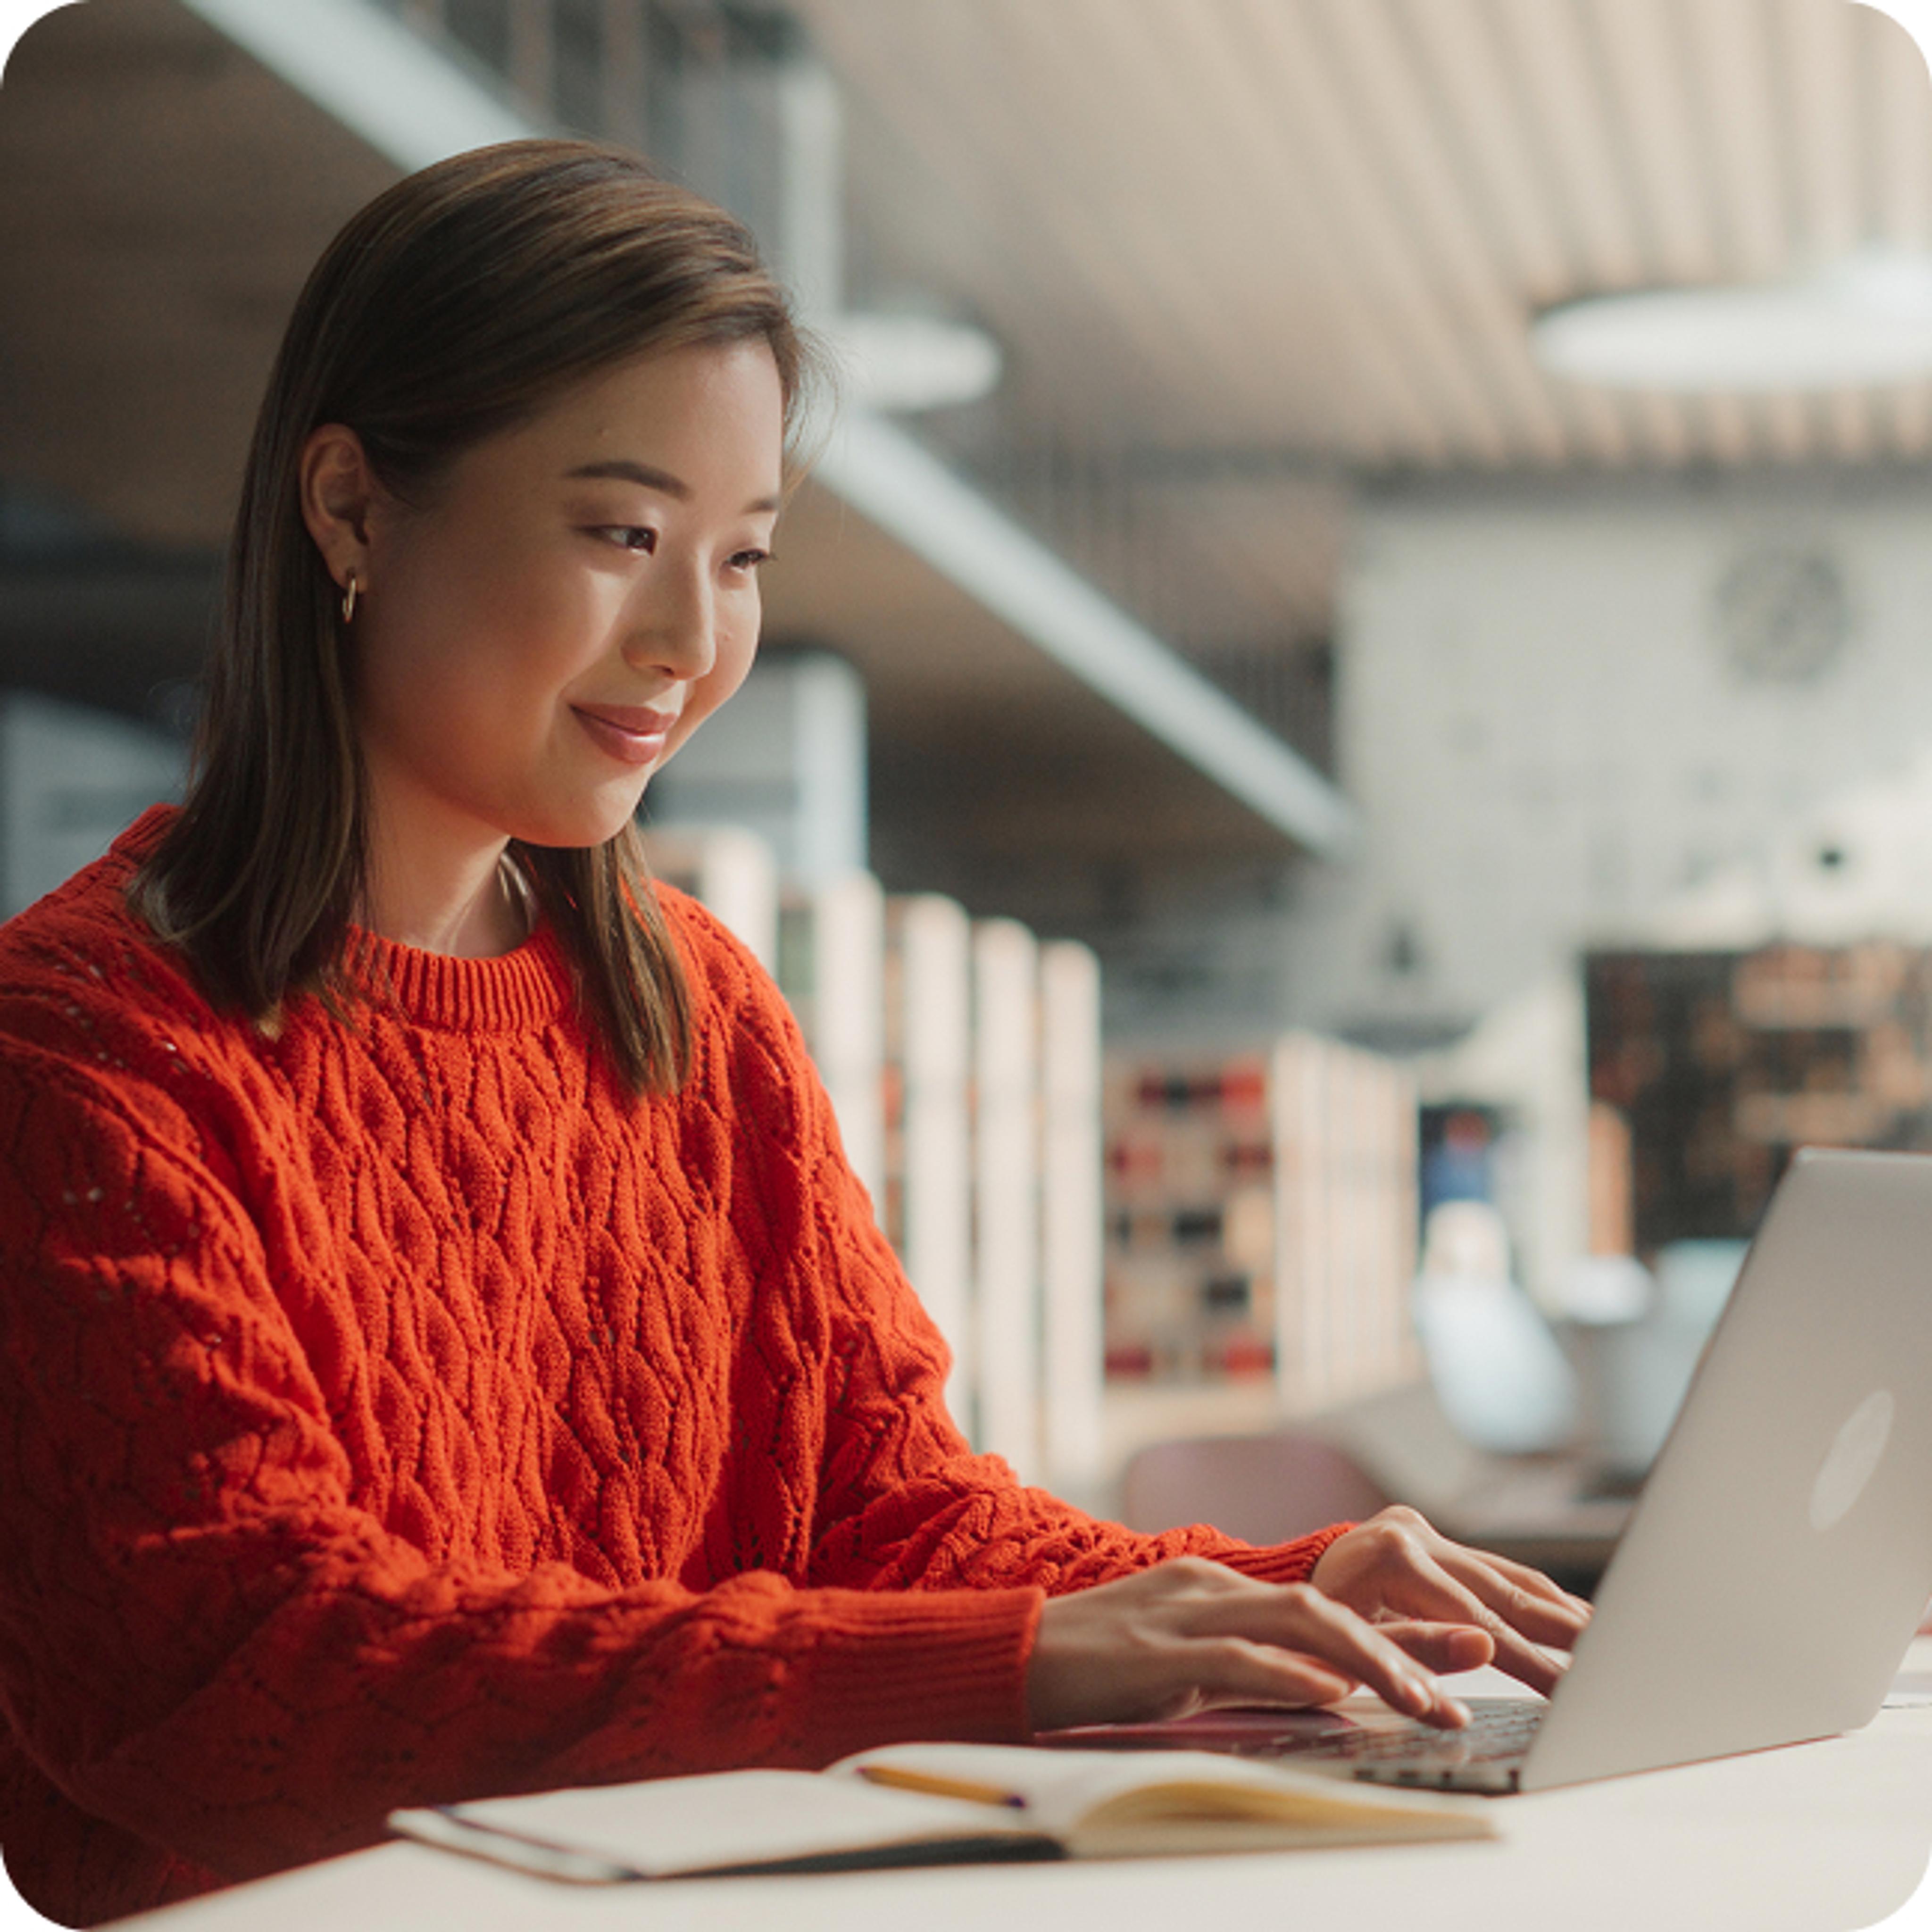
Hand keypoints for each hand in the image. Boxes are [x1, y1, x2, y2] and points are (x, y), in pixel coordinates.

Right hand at [1024, 1556, 1493, 1734]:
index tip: (1467, 1652)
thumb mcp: (1184, 1660)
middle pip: (1331, 1603)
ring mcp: (1183, 1614)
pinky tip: (1329, 1693)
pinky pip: (1235, 1658)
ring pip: (1299, 1622)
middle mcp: (1211, 1587)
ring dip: (1370, 1659)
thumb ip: (1248, 1664)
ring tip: (1423, 1697)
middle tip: (1476, 1667)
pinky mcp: (1155, 1651)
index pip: (1329, 1601)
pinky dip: (1288, 1674)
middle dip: (1409, 1638)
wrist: (1007, 1655)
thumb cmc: (1095, 1668)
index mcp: (1220, 1586)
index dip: (1401, 1627)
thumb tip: (1324, 1688)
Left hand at [1311, 1506, 1591, 1697]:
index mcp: (1391, 1558)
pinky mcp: (1430, 1536)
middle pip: (1502, 1594)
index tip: (1575, 1694)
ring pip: (1507, 1575)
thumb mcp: (1353, 1648)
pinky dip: (1536, 1595)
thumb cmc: (1307, 1630)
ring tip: (1610, 1642)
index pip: (1477, 1622)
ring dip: (1560, 1611)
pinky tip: (1573, 1616)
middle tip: (1617, 1666)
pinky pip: (1494, 1569)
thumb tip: (1488, 1652)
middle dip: (1562, 1635)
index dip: (1530, 1661)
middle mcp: (1411, 1534)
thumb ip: (1419, 1652)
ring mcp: (1423, 1531)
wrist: (1276, 1589)